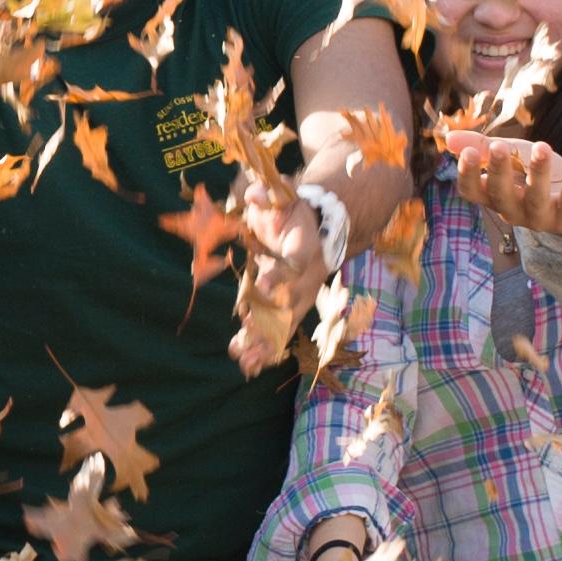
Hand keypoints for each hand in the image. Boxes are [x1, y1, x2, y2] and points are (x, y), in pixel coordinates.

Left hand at [229, 190, 329, 376]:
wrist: (316, 225)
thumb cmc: (291, 210)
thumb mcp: (281, 194)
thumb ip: (269, 195)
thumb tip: (256, 196)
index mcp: (306, 242)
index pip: (297, 259)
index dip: (282, 272)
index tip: (263, 286)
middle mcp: (308, 274)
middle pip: (292, 301)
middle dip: (270, 320)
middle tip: (248, 335)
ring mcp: (301, 293)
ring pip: (286, 322)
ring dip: (265, 342)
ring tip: (245, 361)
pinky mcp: (291, 306)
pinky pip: (282, 332)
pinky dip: (266, 350)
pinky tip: (249, 366)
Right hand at [464, 136, 561, 237]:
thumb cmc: (533, 177)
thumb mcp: (510, 158)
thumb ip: (482, 146)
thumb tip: (448, 137)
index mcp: (493, 196)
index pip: (472, 191)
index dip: (468, 174)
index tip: (468, 152)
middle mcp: (513, 210)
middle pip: (501, 195)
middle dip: (499, 171)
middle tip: (499, 147)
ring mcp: (540, 217)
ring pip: (536, 198)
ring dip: (538, 172)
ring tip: (541, 146)